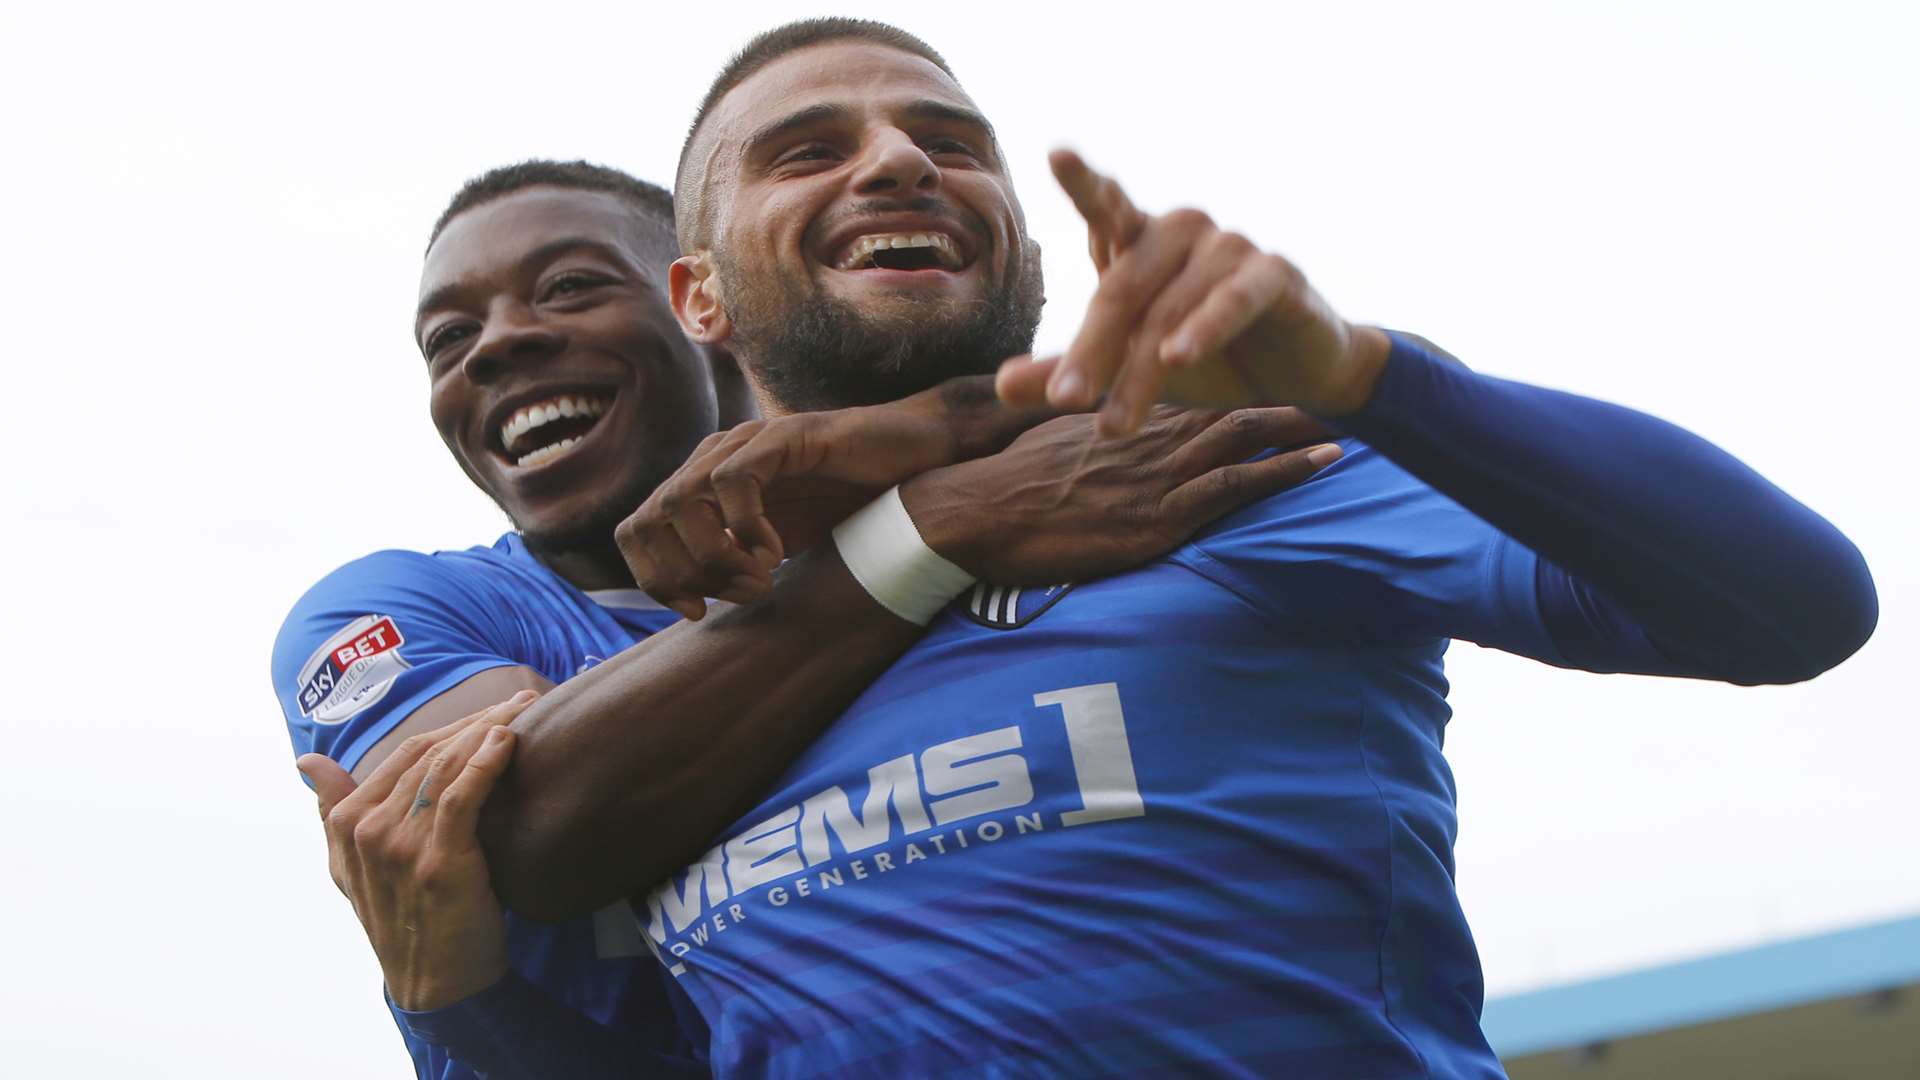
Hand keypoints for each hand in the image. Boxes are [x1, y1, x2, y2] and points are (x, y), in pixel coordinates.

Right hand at [297, 692, 535, 1010]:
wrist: (435, 980)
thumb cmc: (402, 917)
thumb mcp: (350, 866)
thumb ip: (333, 808)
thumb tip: (305, 761)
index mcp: (346, 823)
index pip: (404, 751)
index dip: (452, 723)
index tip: (493, 707)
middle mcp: (368, 830)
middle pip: (429, 753)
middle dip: (478, 719)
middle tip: (523, 700)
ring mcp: (400, 846)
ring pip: (447, 766)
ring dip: (490, 729)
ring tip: (527, 709)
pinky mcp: (438, 862)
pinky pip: (462, 795)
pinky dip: (485, 761)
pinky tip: (508, 740)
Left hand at [618, 377, 1051, 618]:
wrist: (919, 463)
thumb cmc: (855, 505)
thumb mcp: (783, 545)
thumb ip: (738, 564)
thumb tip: (698, 608)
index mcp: (705, 487)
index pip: (636, 531)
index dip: (655, 580)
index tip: (699, 614)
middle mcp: (714, 461)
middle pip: (645, 522)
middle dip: (685, 575)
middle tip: (743, 595)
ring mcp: (746, 445)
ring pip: (679, 502)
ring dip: (715, 554)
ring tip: (762, 576)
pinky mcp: (783, 436)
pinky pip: (733, 481)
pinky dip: (746, 527)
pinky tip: (779, 551)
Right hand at [902, 407, 1341, 583]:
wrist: (977, 515)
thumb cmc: (1004, 487)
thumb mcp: (1044, 444)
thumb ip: (1075, 429)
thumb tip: (1087, 424)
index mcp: (1127, 417)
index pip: (1193, 386)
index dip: (1242, 378)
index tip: (1275, 367)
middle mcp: (1152, 435)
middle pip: (1235, 402)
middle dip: (1287, 391)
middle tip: (1335, 379)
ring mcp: (1160, 474)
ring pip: (1247, 434)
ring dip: (1301, 424)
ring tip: (1352, 414)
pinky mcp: (1163, 514)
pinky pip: (1238, 486)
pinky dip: (1285, 470)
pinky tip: (1327, 459)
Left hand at [996, 150, 1392, 433]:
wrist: (1297, 375)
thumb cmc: (1208, 358)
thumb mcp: (1131, 369)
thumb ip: (1072, 371)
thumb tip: (1002, 385)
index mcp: (1142, 241)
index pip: (1106, 207)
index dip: (1084, 180)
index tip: (1058, 152)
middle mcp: (1183, 231)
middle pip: (1122, 287)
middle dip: (1092, 350)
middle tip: (1065, 402)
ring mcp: (1230, 247)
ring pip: (1169, 308)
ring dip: (1141, 370)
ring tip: (1115, 427)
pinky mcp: (1275, 273)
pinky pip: (1233, 297)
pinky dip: (1206, 327)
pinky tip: (1180, 357)